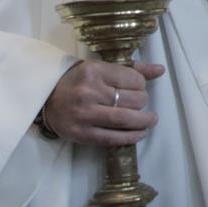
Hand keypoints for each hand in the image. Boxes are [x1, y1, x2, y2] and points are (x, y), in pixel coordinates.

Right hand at [43, 59, 165, 146]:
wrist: (47, 99)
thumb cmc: (78, 81)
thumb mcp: (101, 68)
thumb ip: (132, 69)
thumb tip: (160, 70)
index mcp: (95, 71)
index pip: (132, 79)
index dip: (141, 85)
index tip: (139, 88)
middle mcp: (90, 92)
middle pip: (132, 100)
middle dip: (143, 102)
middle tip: (142, 103)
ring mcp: (85, 115)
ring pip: (125, 120)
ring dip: (144, 122)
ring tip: (150, 120)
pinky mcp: (83, 134)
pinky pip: (113, 138)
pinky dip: (131, 137)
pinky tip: (139, 133)